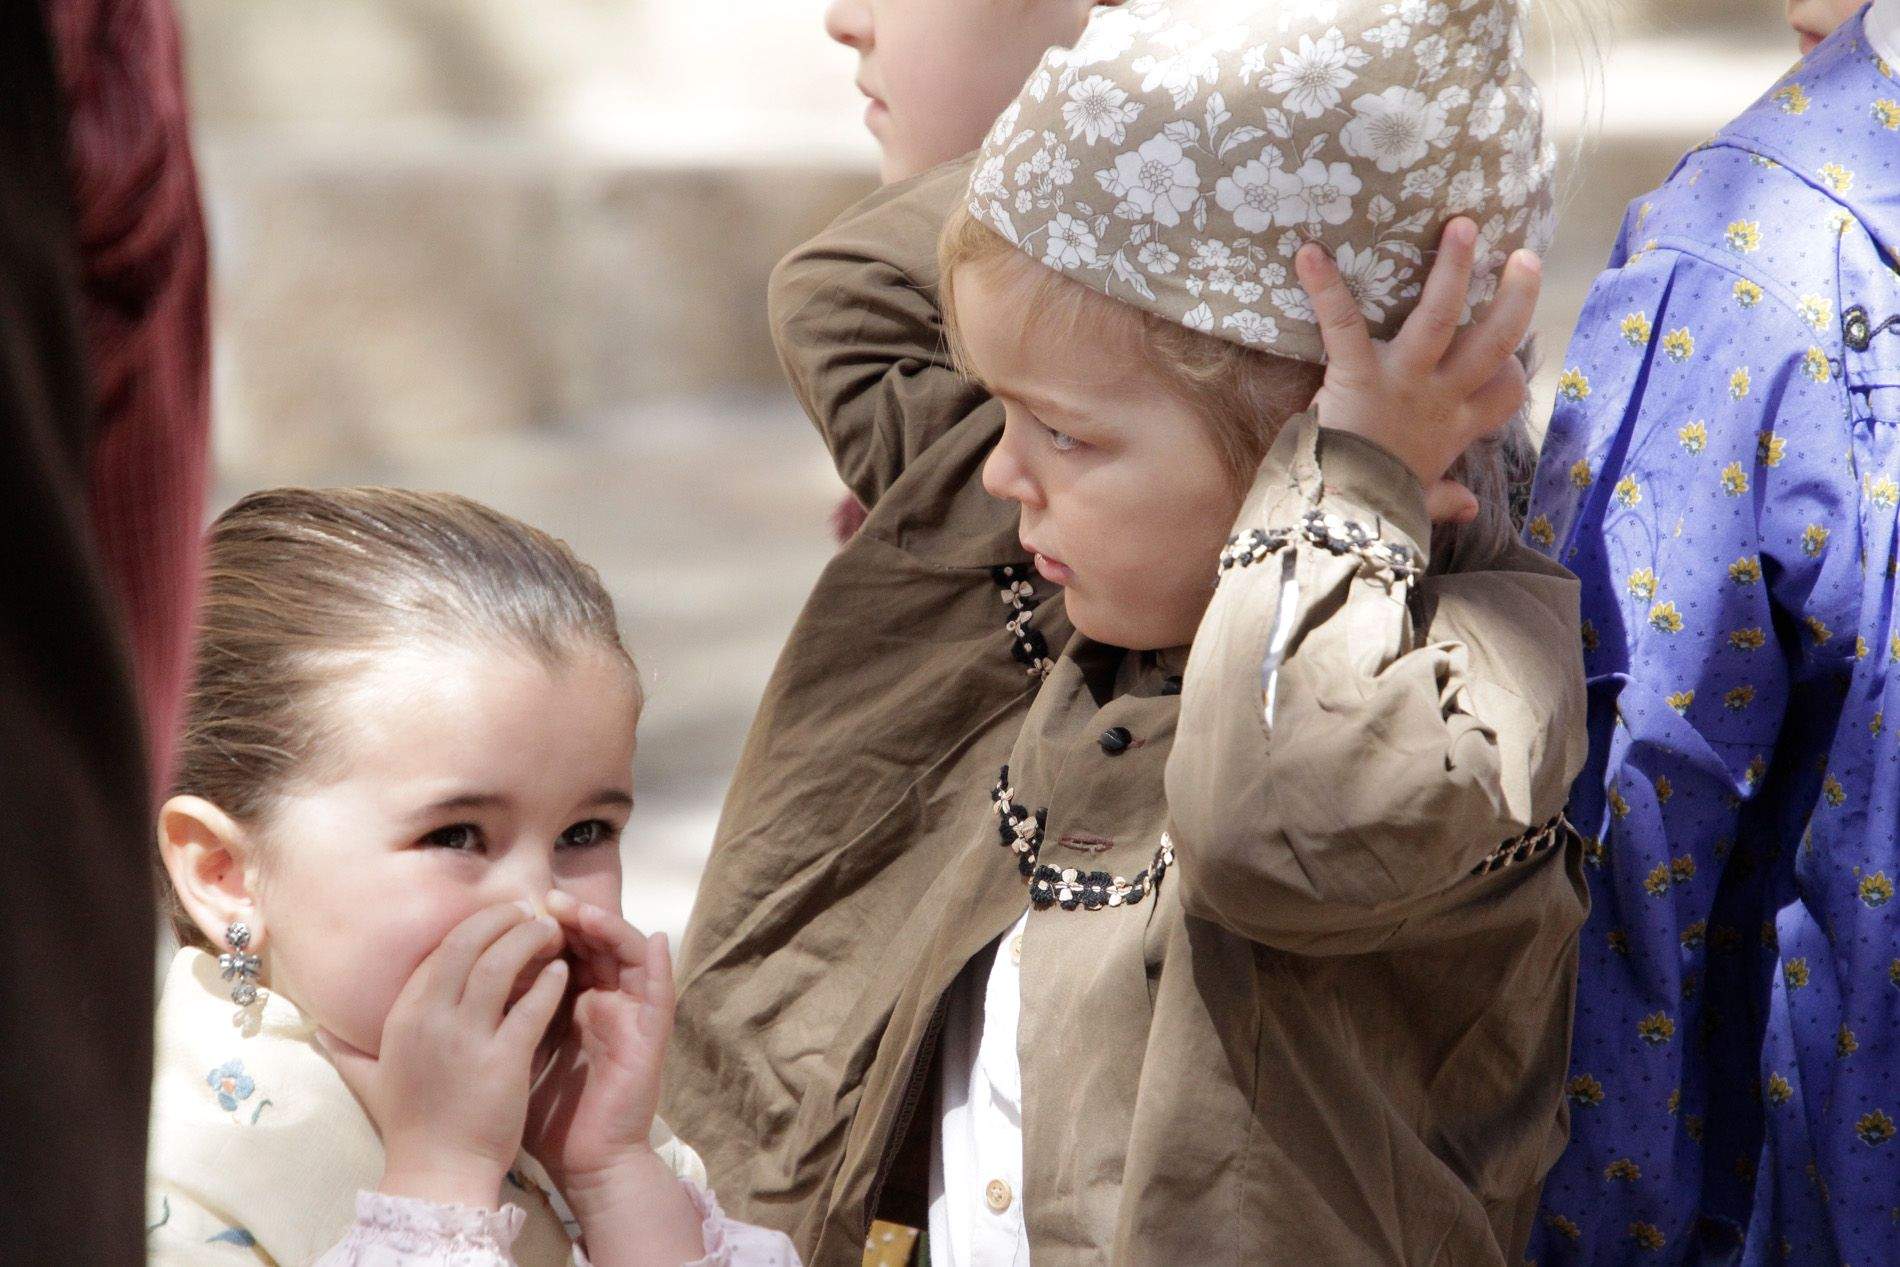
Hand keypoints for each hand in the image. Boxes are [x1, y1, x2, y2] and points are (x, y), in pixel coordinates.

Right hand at [318, 903, 568, 1208]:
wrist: (436, 1175)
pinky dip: (549, 982)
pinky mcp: (502, 1060)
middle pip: (467, 944)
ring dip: (528, 938)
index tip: (494, 919)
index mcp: (401, 1018)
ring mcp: (465, 1039)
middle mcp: (429, 1020)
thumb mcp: (371, 1082)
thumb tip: (319, 1029)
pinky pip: (532, 1005)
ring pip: (500, 964)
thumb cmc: (411, 1128)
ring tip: (549, 930)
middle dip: (500, 919)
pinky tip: (561, 971)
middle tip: (526, 910)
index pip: (437, 953)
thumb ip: (346, 1051)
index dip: (469, 929)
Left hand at [523, 892, 675, 1204]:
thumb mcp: (515, 1050)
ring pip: (627, 954)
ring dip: (608, 929)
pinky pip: (660, 990)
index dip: (543, 925)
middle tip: (546, 899)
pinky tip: (651, 938)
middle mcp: (603, 1000)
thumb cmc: (544, 1113)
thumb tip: (464, 974)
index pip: (562, 948)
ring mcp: (630, 1014)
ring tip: (581, 912)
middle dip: (572, 917)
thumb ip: (505, 1012)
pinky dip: (658, 963)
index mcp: (570, 1002)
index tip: (513, 910)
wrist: (582, 1164)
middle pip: (594, 942)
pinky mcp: (651, 1035)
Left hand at [1295, 217, 1541, 521]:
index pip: (1504, 394)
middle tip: (1525, 258)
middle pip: (1491, 343)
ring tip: (1462, 226)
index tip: (1516, 354)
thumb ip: (1443, 499)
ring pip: (1439, 317)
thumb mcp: (1418, 502)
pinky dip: (1325, 287)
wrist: (1346, 512)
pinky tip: (1310, 252)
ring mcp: (1402, 381)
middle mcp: (1439, 397)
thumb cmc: (1377, 504)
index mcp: (1454, 428)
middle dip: (1513, 299)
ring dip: (1451, 269)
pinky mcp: (1358, 374)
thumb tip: (1469, 509)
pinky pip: (1344, 324)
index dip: (1515, 371)